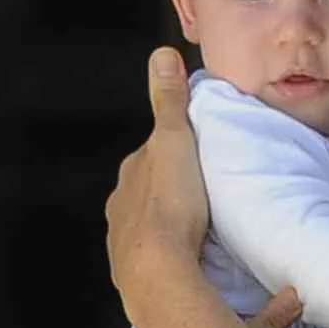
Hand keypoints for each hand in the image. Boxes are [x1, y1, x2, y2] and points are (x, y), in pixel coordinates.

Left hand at [105, 49, 209, 323]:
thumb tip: (162, 55)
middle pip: (150, 189)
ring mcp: (125, 239)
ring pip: (150, 221)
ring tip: (202, 227)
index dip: (176, 152)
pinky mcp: (134, 270)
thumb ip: (170, 103)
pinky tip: (190, 256)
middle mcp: (121, 205)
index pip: (154, 155)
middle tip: (206, 192)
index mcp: (132, 174)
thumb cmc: (171, 206)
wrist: (157, 272)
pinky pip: (155, 254)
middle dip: (173, 189)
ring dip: (172, 222)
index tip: (200, 155)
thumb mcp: (176, 143)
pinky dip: (171, 251)